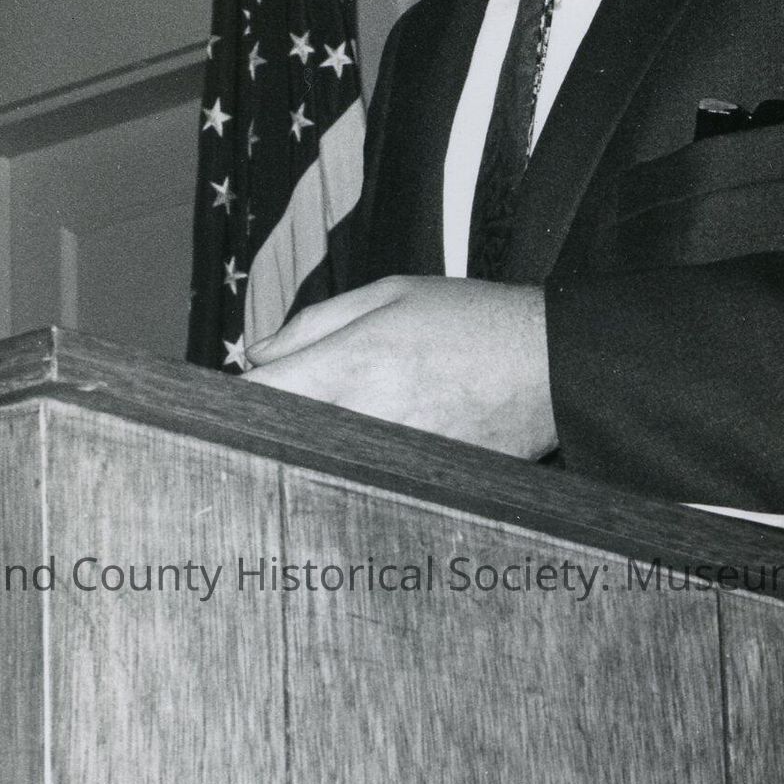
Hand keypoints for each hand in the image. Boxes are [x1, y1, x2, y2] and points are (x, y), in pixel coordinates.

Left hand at [240, 276, 557, 458]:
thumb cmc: (472, 321)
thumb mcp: (388, 296)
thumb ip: (313, 325)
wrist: (552, 366)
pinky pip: (366, 484)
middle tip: (286, 414)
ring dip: (317, 453)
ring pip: (322, 469)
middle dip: (274, 429)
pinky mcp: (420, 488)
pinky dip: (360, 470)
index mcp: (349, 366)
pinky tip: (380, 451)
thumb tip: (258, 355)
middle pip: (282, 442)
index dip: (233, 400)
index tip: (231, 397)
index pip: (257, 398)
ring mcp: (392, 462)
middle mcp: (364, 421)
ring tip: (348, 430)